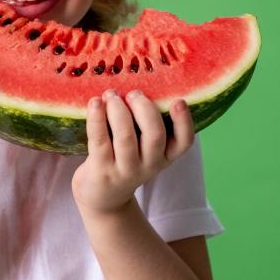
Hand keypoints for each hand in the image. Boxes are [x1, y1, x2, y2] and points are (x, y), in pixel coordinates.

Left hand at [71, 89, 194, 214]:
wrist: (103, 197)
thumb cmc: (126, 160)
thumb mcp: (145, 148)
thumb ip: (148, 124)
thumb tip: (141, 82)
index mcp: (165, 156)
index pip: (184, 142)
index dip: (184, 121)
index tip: (178, 100)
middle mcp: (149, 165)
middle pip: (155, 135)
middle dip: (144, 109)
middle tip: (133, 93)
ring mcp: (125, 170)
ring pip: (126, 137)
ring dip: (118, 110)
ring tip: (111, 94)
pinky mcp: (101, 170)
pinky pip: (100, 141)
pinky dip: (97, 118)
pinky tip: (95, 103)